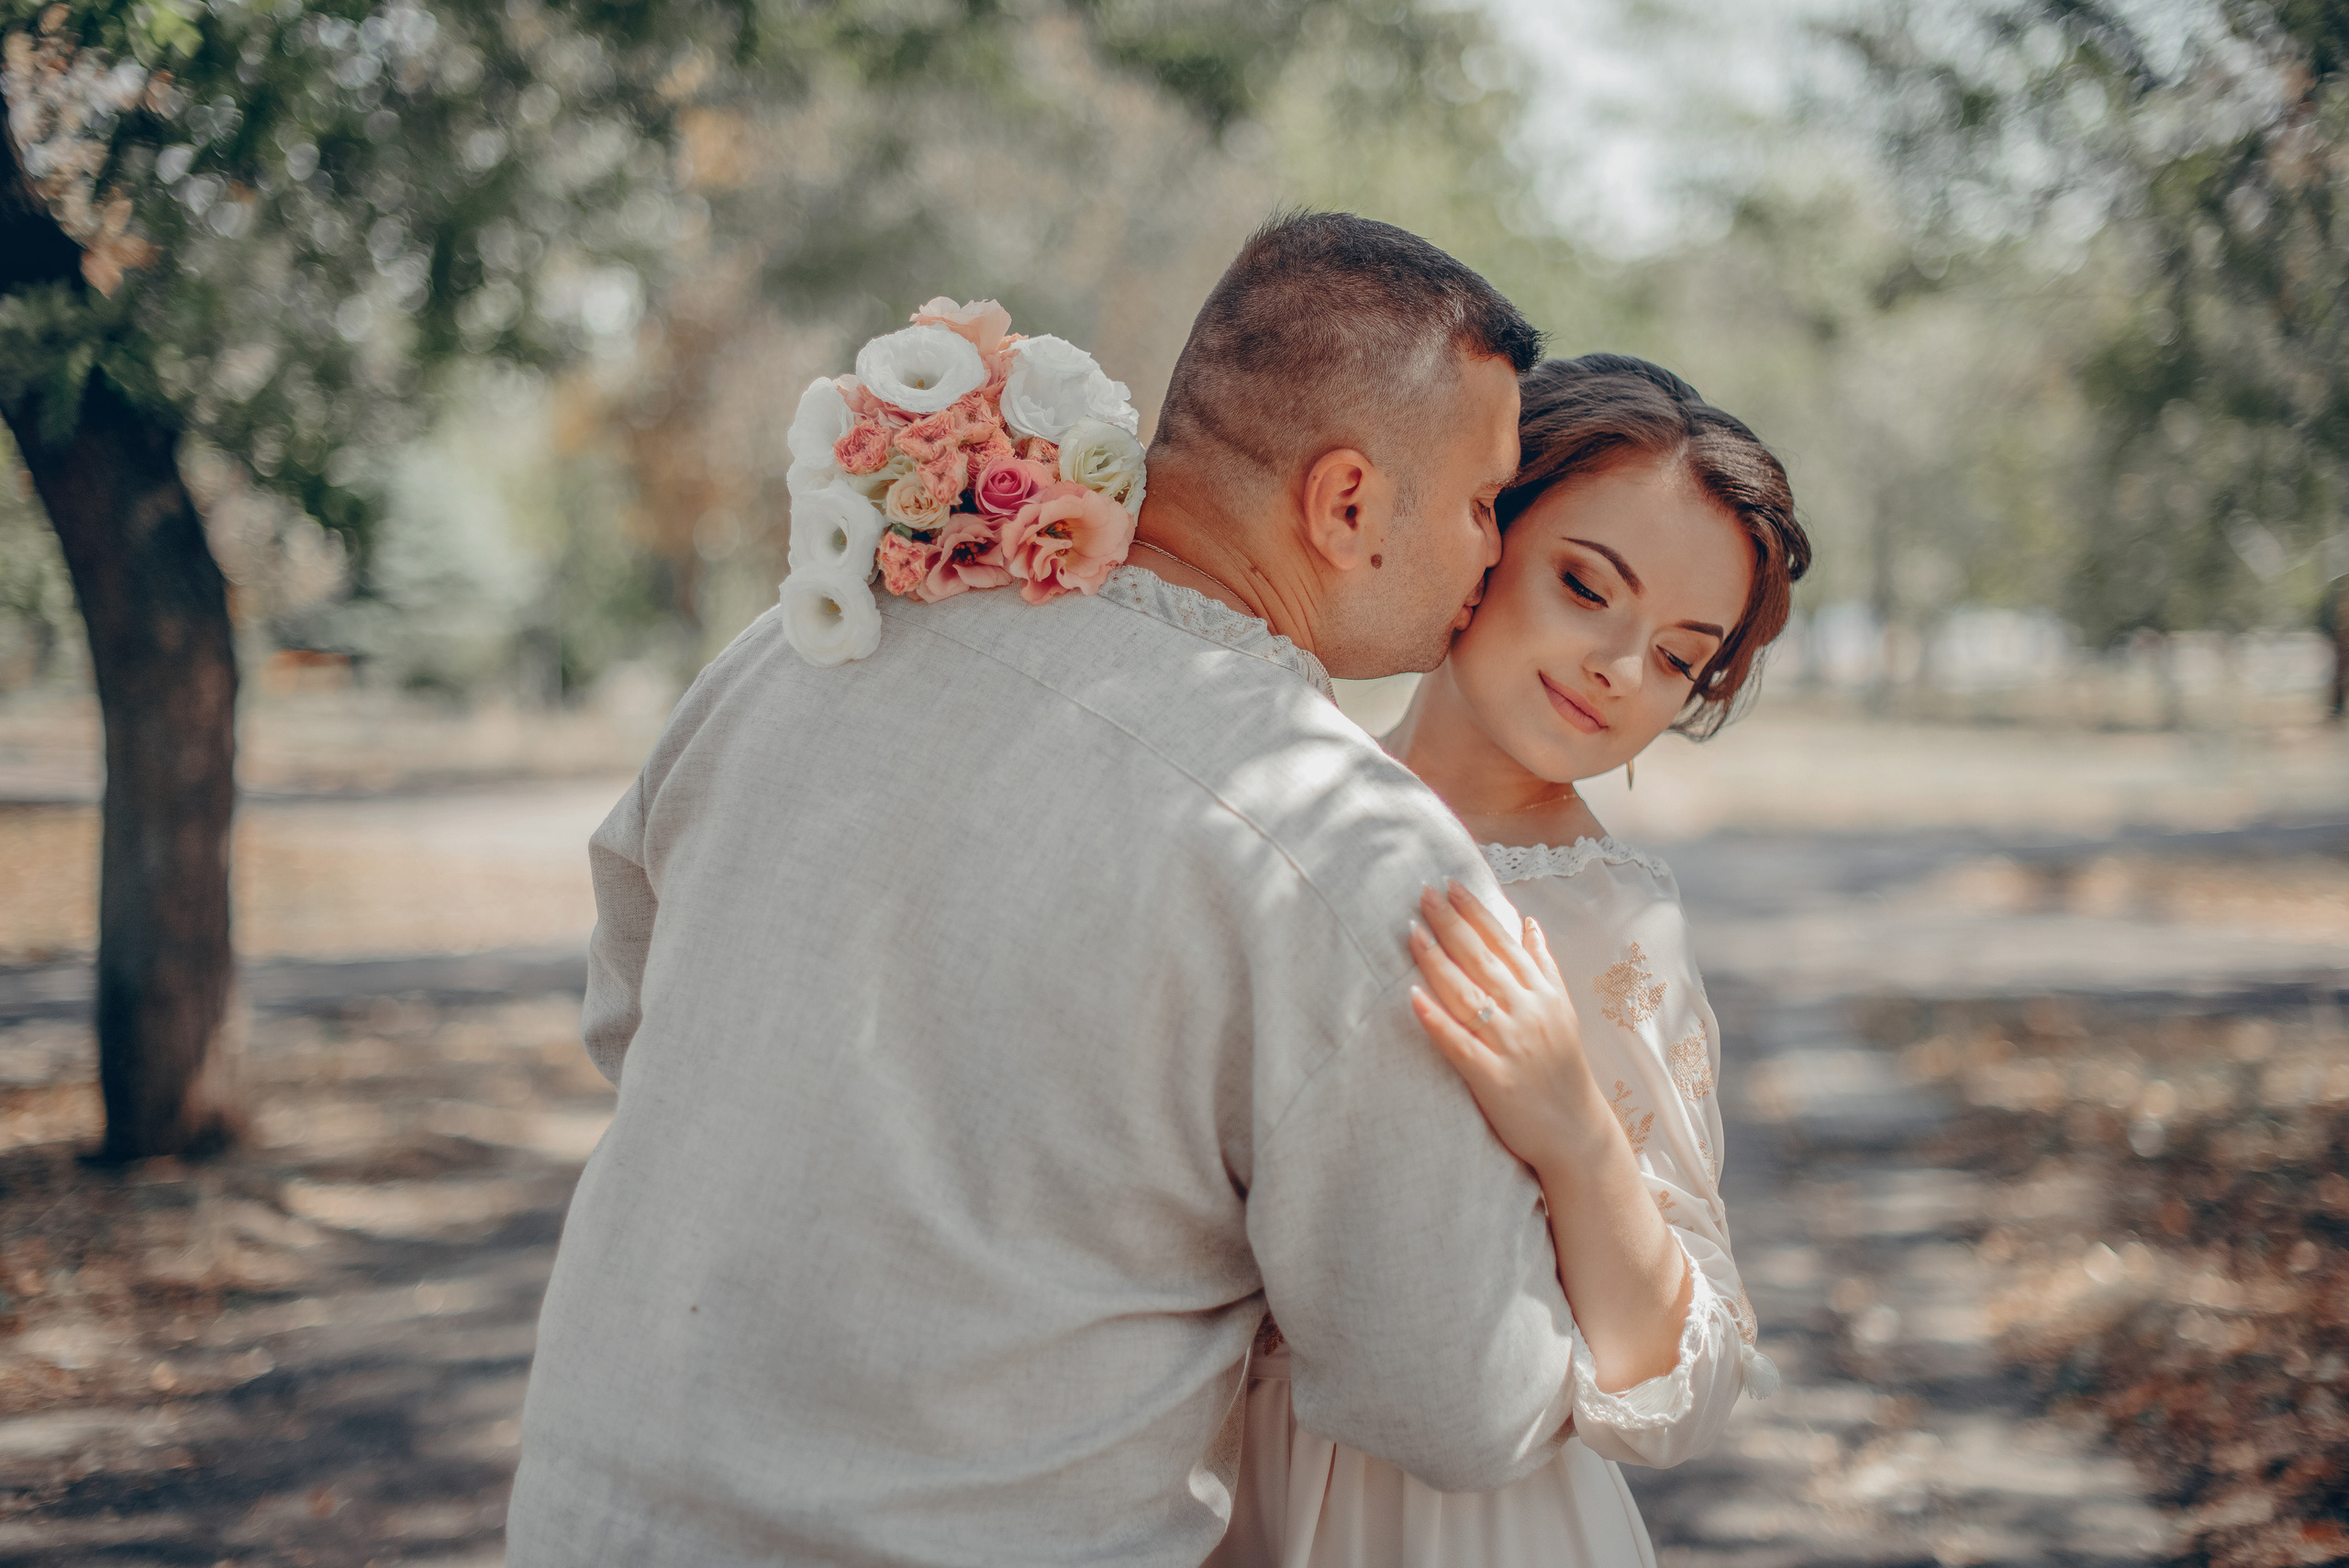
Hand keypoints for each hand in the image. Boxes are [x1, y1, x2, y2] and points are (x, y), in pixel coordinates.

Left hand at [1409, 881, 1607, 1176]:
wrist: (1577, 1130)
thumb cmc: (1563, 1067)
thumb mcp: (1562, 1010)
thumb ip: (1543, 965)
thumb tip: (1528, 923)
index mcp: (1544, 994)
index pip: (1505, 942)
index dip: (1477, 912)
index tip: (1451, 884)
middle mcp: (1529, 1013)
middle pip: (1484, 960)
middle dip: (1451, 923)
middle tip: (1423, 892)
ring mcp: (1512, 1045)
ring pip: (1469, 995)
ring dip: (1438, 961)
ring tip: (1412, 932)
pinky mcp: (1495, 1079)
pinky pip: (1459, 1045)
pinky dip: (1436, 1020)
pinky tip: (1413, 999)